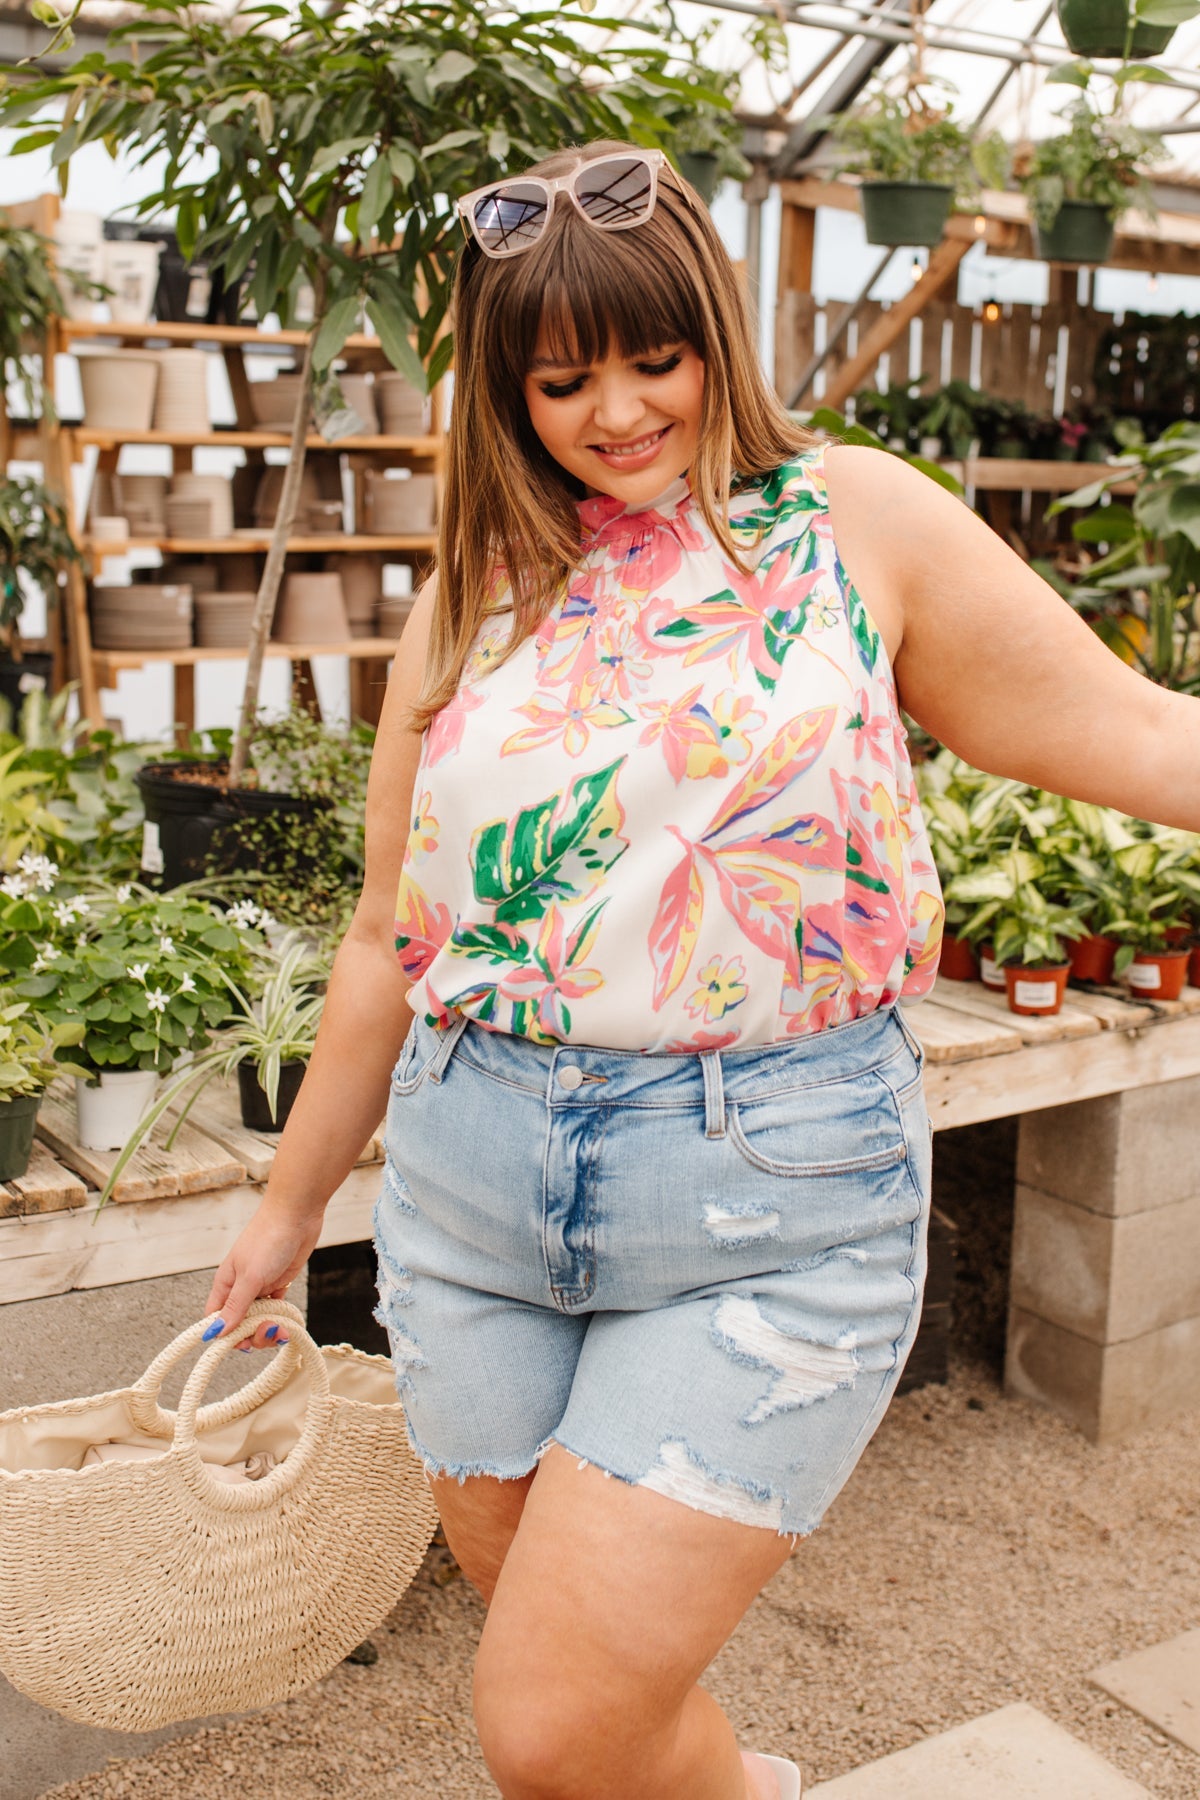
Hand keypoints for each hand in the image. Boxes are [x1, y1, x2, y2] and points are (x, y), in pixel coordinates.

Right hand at [202, 1199, 324, 1349]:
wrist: (297, 1214)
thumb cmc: (268, 1239)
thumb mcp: (250, 1276)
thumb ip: (235, 1306)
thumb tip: (216, 1333)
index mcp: (225, 1283)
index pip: (216, 1318)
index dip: (225, 1335)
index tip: (242, 1343)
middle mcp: (240, 1286)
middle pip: (239, 1322)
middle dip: (253, 1334)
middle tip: (269, 1330)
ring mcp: (260, 1285)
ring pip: (259, 1317)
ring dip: (269, 1328)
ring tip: (282, 1327)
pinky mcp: (279, 1281)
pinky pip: (276, 1307)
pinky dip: (281, 1316)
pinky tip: (288, 1319)